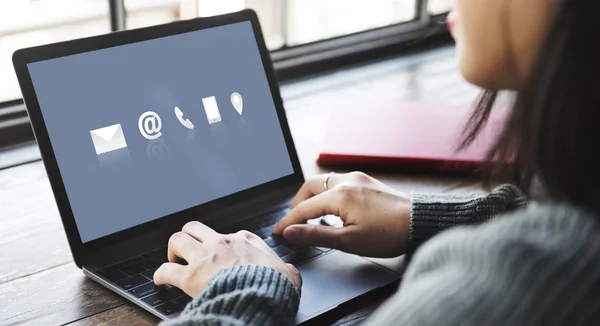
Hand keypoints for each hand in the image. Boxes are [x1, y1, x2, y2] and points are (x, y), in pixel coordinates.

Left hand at [154, 221, 301, 296]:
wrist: (262, 296)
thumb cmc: (275, 285)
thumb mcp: (288, 272)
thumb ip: (285, 268)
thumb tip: (289, 273)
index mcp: (245, 240)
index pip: (229, 234)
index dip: (223, 244)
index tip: (222, 254)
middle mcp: (222, 243)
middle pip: (195, 228)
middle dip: (189, 236)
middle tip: (188, 249)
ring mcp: (204, 257)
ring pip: (177, 239)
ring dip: (173, 249)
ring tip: (173, 259)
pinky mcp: (191, 276)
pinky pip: (166, 270)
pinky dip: (160, 274)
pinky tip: (160, 279)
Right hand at [272, 172, 410, 257]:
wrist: (420, 222)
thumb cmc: (389, 234)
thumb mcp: (348, 241)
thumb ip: (316, 235)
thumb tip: (291, 232)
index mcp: (340, 195)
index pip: (304, 208)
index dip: (288, 221)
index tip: (277, 232)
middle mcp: (346, 181)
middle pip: (309, 187)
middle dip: (297, 203)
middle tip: (293, 222)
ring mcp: (357, 178)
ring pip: (323, 182)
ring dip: (312, 197)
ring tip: (310, 217)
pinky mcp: (366, 181)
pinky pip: (338, 182)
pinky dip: (327, 193)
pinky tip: (331, 209)